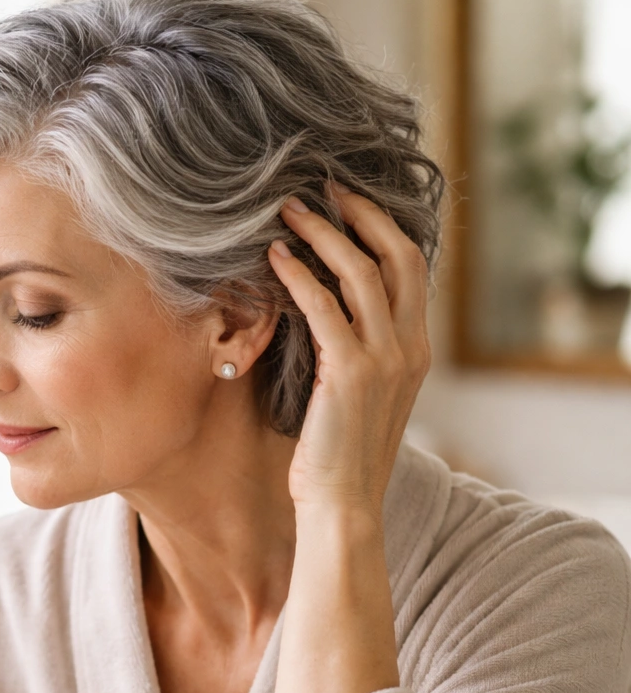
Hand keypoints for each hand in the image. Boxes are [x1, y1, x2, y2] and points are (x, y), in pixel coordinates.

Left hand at [268, 187, 430, 518]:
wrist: (344, 505)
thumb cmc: (339, 456)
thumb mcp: (360, 396)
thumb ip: (357, 351)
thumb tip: (326, 311)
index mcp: (417, 350)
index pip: (411, 268)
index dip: (381, 226)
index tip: (348, 201)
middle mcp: (410, 348)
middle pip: (396, 255)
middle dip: (360, 214)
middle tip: (322, 187)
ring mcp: (385, 359)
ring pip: (360, 272)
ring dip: (322, 235)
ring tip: (287, 214)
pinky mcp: (350, 372)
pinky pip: (324, 307)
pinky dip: (299, 275)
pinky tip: (275, 259)